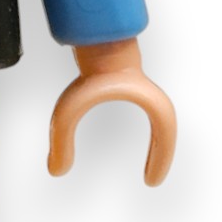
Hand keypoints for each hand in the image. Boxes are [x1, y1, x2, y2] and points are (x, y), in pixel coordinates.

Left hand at [47, 38, 175, 185]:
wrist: (95, 40)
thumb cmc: (85, 73)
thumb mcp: (69, 113)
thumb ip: (61, 140)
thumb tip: (54, 171)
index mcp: (149, 102)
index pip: (166, 134)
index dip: (161, 160)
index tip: (150, 181)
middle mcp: (153, 97)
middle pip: (167, 131)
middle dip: (161, 155)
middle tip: (150, 178)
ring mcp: (146, 91)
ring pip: (161, 123)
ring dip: (158, 145)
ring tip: (149, 166)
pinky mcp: (137, 86)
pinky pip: (149, 115)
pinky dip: (149, 132)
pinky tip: (136, 138)